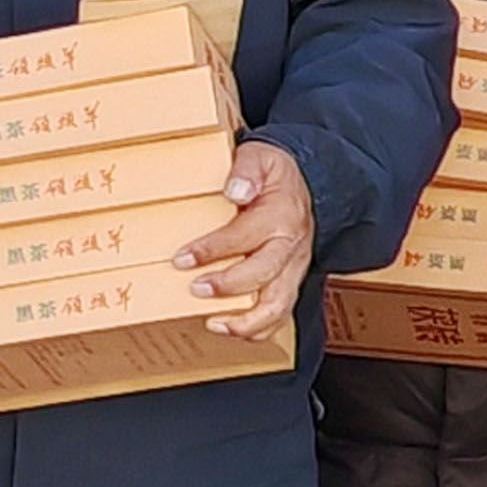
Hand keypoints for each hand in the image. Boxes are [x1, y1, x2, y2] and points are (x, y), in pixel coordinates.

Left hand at [176, 139, 317, 339]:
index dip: (212, 250)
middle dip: (226, 286)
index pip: (244, 237)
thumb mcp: (260, 157)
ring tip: (213, 323)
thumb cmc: (273, 173)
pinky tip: (229, 328)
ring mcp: (293, 269)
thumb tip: (234, 190)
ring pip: (277, 306)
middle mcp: (291, 247)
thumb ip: (246, 169)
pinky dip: (256, 329)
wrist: (304, 184)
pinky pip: (280, 315)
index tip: (182, 258)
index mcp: (281, 217)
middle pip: (263, 275)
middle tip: (194, 288)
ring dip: (245, 321)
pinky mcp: (290, 282)